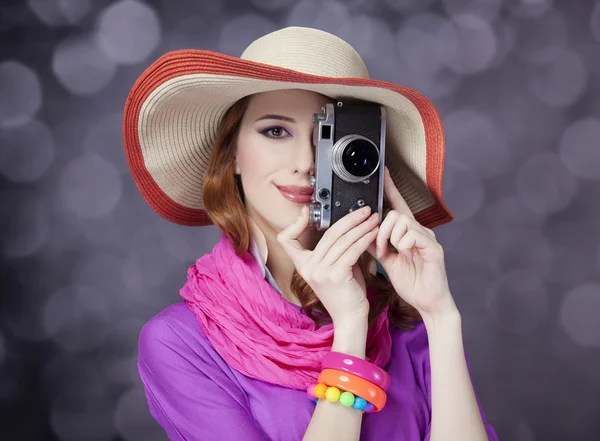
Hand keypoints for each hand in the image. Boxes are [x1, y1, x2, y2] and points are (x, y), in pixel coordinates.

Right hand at [277, 204, 379, 323]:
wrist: (350, 318)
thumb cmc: (345, 293)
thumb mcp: (334, 268)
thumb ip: (337, 250)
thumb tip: (350, 228)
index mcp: (303, 266)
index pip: (287, 240)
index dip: (294, 224)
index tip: (306, 212)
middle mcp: (308, 268)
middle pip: (328, 234)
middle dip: (349, 219)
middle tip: (364, 210)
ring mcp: (320, 272)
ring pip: (342, 240)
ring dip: (361, 227)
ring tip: (374, 219)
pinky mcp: (336, 275)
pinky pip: (352, 250)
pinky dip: (365, 239)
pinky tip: (374, 233)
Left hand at [366, 166, 456, 318]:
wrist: (428, 303)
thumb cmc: (412, 282)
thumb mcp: (388, 261)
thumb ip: (377, 245)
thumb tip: (362, 232)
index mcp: (408, 233)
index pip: (398, 206)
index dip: (391, 189)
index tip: (383, 172)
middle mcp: (420, 231)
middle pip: (395, 213)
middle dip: (381, 230)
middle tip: (382, 249)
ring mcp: (428, 238)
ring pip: (401, 221)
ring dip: (389, 238)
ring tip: (392, 254)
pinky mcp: (433, 248)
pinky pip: (411, 234)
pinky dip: (402, 245)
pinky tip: (404, 256)